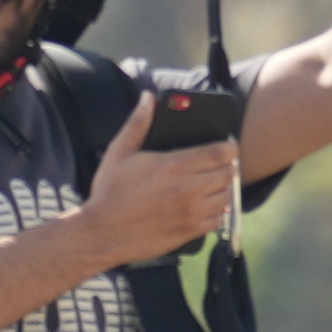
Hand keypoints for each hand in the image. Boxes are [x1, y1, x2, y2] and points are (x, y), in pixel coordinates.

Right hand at [81, 87, 238, 262]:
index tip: (228, 147)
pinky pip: (217, 221)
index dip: (230, 147)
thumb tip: (148, 98)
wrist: (102, 233)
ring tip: (212, 186)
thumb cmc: (109, 192)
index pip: (219, 152)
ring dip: (222, 190)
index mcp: (173, 166)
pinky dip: (216, 213)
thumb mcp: (119, 152)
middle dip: (226, 167)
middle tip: (218, 166)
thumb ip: (137, 123)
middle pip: (228, 174)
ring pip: (226, 198)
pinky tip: (206, 208)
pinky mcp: (189, 232)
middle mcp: (187, 189)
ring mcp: (190, 212)